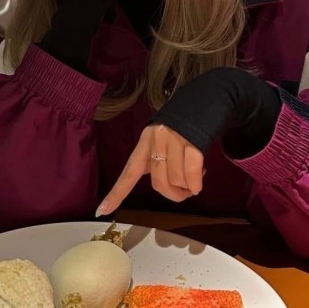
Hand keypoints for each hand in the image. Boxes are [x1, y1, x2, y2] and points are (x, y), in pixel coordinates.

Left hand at [96, 67, 280, 215]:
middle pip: (159, 182)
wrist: (208, 97)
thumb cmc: (185, 125)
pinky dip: (196, 183)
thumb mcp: (163, 138)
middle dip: (174, 194)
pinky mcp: (193, 141)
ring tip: (196, 174)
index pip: (128, 172)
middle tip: (185, 190)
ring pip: (177, 180)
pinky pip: (192, 174)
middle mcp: (156, 139)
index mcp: (145, 141)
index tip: (100, 211)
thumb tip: (165, 186)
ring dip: (189, 186)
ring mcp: (174, 139)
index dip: (116, 193)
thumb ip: (158, 159)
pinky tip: (200, 179)